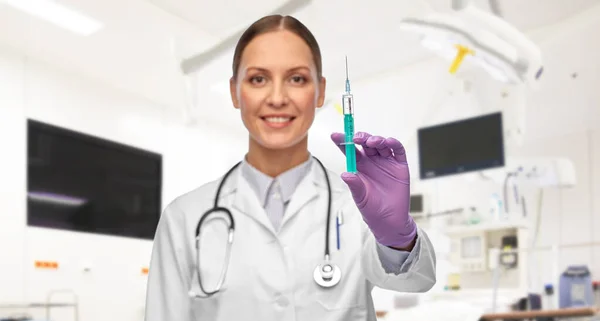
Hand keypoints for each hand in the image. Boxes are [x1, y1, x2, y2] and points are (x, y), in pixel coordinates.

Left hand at [331, 131, 416, 248]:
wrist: (389, 220)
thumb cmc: (372, 209)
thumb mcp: (360, 197)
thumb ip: (354, 185)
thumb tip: (345, 174)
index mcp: (359, 167)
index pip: (350, 151)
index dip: (342, 141)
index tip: (334, 136)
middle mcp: (372, 161)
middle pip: (365, 143)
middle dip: (360, 138)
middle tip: (355, 138)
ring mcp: (386, 162)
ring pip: (381, 144)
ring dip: (375, 139)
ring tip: (370, 142)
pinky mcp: (400, 165)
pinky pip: (397, 150)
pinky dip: (393, 144)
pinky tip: (388, 142)